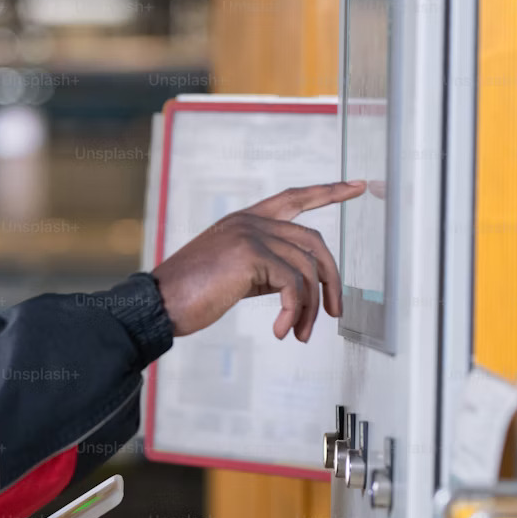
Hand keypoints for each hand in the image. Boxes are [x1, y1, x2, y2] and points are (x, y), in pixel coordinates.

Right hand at [151, 180, 363, 341]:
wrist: (159, 303)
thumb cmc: (190, 294)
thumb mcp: (233, 273)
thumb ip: (264, 267)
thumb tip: (297, 286)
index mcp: (245, 220)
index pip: (294, 197)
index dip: (329, 191)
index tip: (357, 185)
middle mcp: (250, 221)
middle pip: (313, 241)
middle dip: (331, 279)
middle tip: (334, 311)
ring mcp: (250, 235)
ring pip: (306, 268)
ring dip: (310, 307)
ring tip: (300, 332)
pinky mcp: (251, 255)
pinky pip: (292, 286)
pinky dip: (293, 313)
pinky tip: (282, 331)